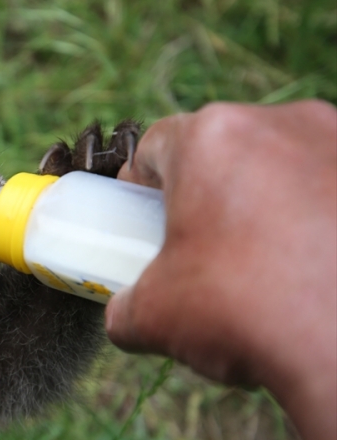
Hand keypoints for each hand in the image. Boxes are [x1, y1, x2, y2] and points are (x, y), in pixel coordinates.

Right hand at [107, 100, 336, 439]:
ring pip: (282, 179)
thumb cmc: (247, 315)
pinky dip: (318, 236)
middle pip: (219, 164)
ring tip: (262, 292)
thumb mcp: (153, 317)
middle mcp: (282, 123)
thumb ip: (124, 304)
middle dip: (199, 213)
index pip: (147, 152)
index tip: (125, 230)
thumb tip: (123, 315)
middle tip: (193, 269)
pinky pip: (332, 200)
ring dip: (262, 224)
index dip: (128, 196)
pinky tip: (315, 290)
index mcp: (210, 139)